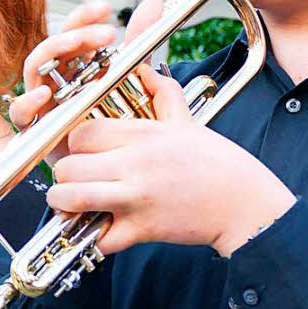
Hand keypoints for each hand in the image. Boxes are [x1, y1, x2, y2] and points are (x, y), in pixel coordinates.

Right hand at [10, 0, 163, 163]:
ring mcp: (42, 101)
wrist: (108, 166)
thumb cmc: (110, 121)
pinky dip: (28, 101)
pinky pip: (21, 112)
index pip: (72, 30)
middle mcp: (55, 79)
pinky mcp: (36, 128)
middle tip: (107, 34)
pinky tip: (46, 93)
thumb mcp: (130, 77)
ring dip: (52, 53)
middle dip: (77, 35)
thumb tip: (154, 4)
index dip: (84, 16)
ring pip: (34, 68)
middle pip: (53, 45)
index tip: (106, 8)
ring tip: (75, 48)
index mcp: (74, 64)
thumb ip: (139, 41)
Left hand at [50, 65, 295, 256]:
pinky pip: (99, 238)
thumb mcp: (187, 122)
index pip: (81, 133)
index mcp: (141, 134)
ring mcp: (135, 198)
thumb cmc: (216, 163)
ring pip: (73, 198)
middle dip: (64, 176)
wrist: (243, 203)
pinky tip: (99, 230)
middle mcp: (134, 164)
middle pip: (67, 166)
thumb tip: (146, 70)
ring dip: (65, 204)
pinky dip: (93, 238)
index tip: (82, 153)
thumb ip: (162, 93)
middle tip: (74, 181)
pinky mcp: (142, 229)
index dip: (74, 144)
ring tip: (74, 205)